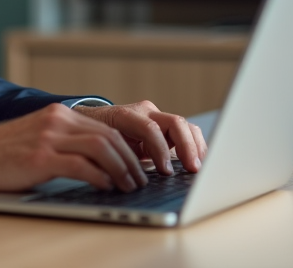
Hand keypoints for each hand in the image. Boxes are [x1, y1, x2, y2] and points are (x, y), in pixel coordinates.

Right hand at [0, 103, 148, 192]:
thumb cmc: (4, 152)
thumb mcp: (40, 137)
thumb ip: (67, 141)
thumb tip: (100, 162)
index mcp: (59, 114)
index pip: (107, 128)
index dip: (129, 148)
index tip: (139, 166)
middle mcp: (57, 120)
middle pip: (110, 136)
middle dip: (132, 160)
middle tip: (141, 179)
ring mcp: (49, 137)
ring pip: (102, 148)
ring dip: (122, 169)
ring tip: (129, 186)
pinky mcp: (40, 157)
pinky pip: (81, 165)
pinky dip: (100, 177)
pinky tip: (106, 187)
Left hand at [74, 100, 207, 174]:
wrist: (93, 122)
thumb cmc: (97, 137)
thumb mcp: (102, 148)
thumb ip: (117, 159)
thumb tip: (128, 181)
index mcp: (125, 116)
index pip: (150, 129)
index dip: (160, 151)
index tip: (166, 172)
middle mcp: (144, 112)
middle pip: (175, 122)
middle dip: (187, 147)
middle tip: (193, 170)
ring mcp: (157, 116)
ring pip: (185, 126)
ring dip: (195, 148)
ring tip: (198, 168)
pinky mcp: (165, 126)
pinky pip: (186, 132)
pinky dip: (194, 147)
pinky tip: (196, 163)